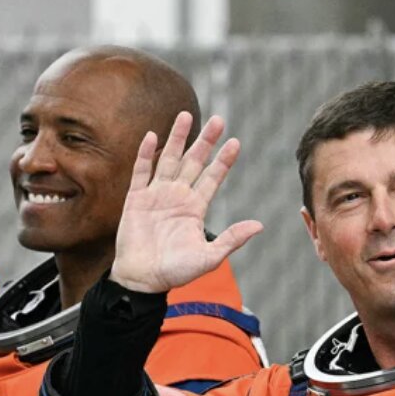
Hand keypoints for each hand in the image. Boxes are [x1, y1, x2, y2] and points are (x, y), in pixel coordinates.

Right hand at [110, 112, 263, 293]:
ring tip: (186, 115)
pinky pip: (141, 172)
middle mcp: (177, 197)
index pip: (212, 178)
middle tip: (218, 120)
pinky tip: (152, 136)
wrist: (142, 280)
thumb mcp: (209, 258)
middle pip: (193, 162)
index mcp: (195, 208)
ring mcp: (156, 195)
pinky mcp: (136, 199)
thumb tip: (259, 226)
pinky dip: (146, 155)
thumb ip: (231, 239)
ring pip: (169, 160)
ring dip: (177, 138)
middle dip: (205, 142)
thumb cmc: (175, 272)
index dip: (223, 161)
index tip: (235, 142)